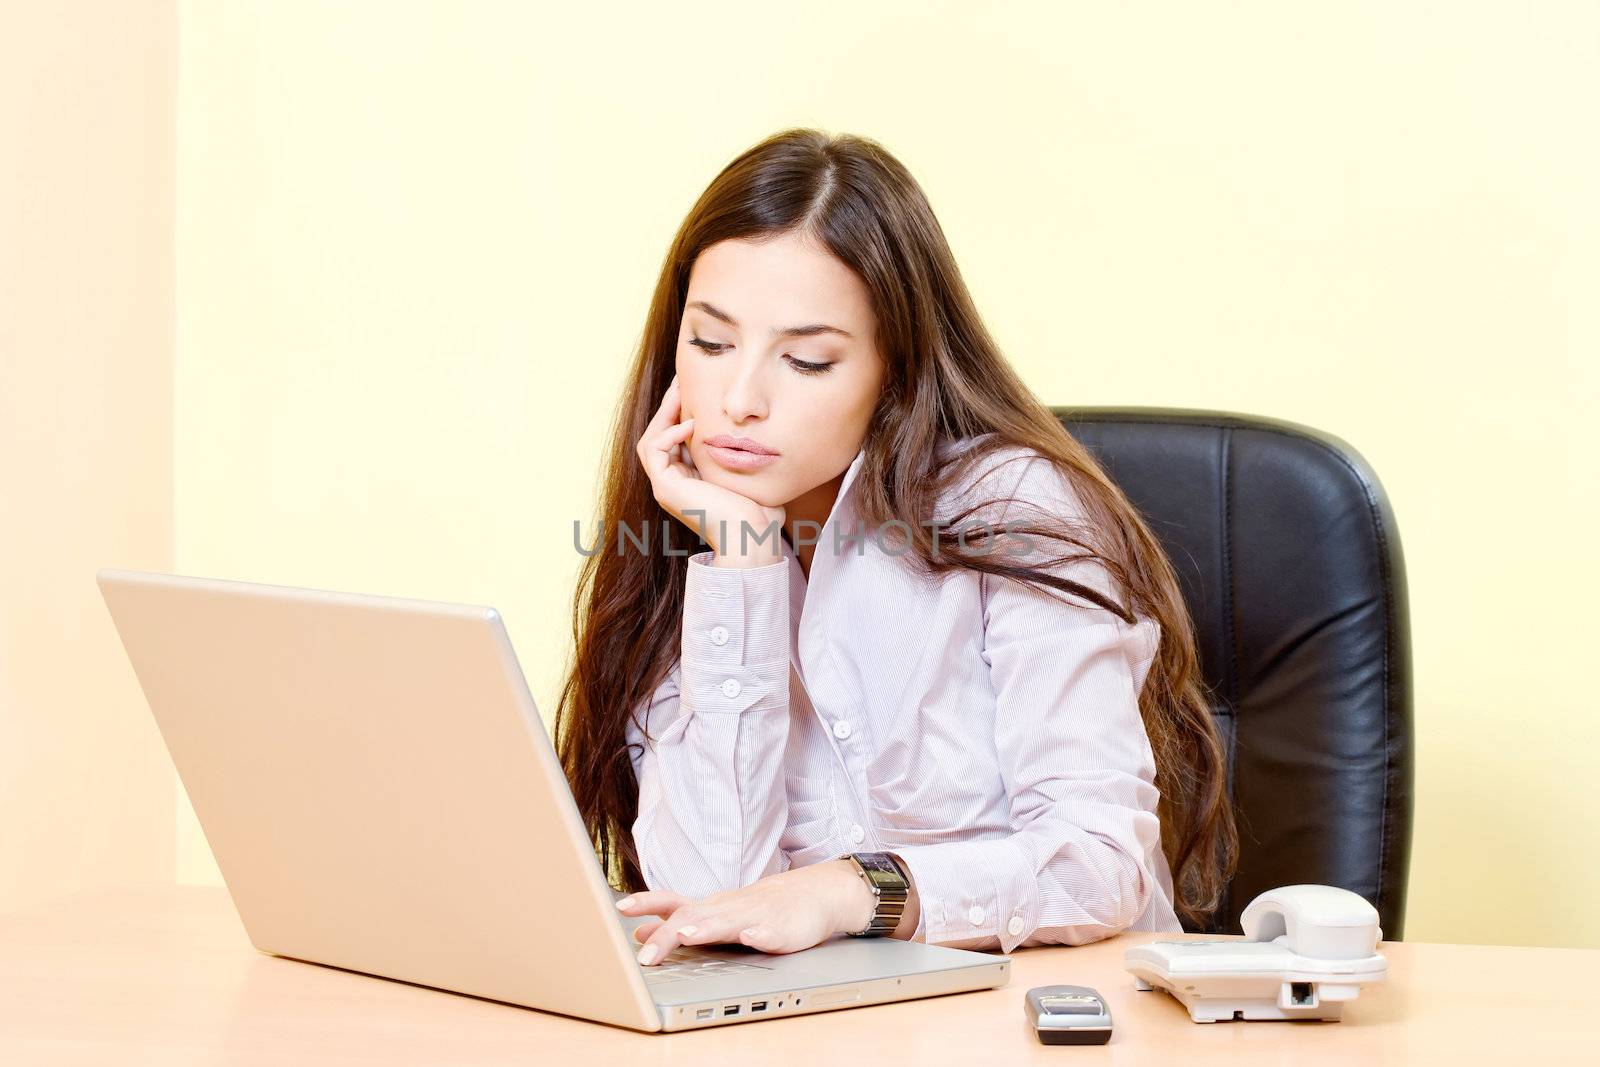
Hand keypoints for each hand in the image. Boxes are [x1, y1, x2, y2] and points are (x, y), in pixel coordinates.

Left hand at [618, 859, 875, 964]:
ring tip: (689, 936)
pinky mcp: (783, 929)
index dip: (646, 903)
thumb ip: (678, 923)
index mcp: (709, 908)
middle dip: (668, 935)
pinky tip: (754, 938)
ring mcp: (755, 917)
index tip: (620, 907)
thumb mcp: (714, 916)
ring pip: (729, 921)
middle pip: (694, 917)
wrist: (811, 896)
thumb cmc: (757, 908)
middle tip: (645, 956)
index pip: (672, 903)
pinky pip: (771, 932)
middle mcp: (727, 909)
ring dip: (708, 928)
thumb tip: (639, 932)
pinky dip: (761, 935)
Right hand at [636, 373, 786, 559]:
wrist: (753, 538)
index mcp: (691, 483)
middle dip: (669, 408)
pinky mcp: (664, 488)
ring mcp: (666, 488)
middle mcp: (673, 485)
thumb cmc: (759, 514)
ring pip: (651, 441)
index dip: (682, 415)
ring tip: (680, 391)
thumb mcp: (749, 476)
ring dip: (664, 414)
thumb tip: (758, 437)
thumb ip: (744, 457)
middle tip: (682, 381)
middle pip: (660, 437)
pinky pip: (653, 451)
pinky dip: (669, 434)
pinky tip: (691, 424)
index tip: (696, 390)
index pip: (677, 441)